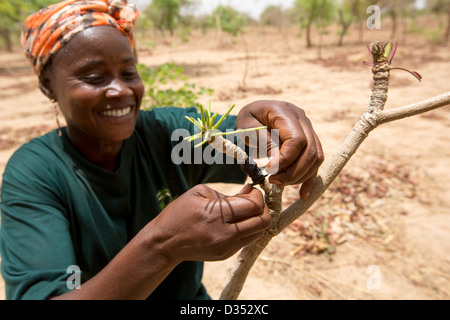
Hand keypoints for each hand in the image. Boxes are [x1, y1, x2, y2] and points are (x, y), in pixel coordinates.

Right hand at [151, 184, 270, 262]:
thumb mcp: (200, 193)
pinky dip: (248, 228)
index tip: (251, 190)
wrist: (164, 243)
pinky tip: (236, 221)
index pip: (254, 205)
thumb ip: (228, 193)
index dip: (258, 195)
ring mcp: (226, 247)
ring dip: (257, 219)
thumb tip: (249, 191)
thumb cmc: (180, 213)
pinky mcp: (226, 255)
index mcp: (217, 215)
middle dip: (262, 207)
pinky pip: (247, 240)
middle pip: (263, 221)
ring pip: (259, 232)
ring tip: (244, 210)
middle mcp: (225, 234)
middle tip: (253, 199)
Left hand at [236, 100, 323, 199]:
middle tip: (274, 180)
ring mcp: (309, 129)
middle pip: (310, 151)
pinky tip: (303, 194)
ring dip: (300, 176)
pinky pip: (315, 162)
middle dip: (293, 172)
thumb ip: (263, 140)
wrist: (255, 112)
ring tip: (279, 182)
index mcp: (285, 112)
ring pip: (315, 158)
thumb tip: (278, 162)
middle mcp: (302, 119)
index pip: (297, 140)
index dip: (285, 159)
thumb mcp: (247, 127)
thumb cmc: (248, 118)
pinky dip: (309, 179)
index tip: (268, 169)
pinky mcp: (310, 141)